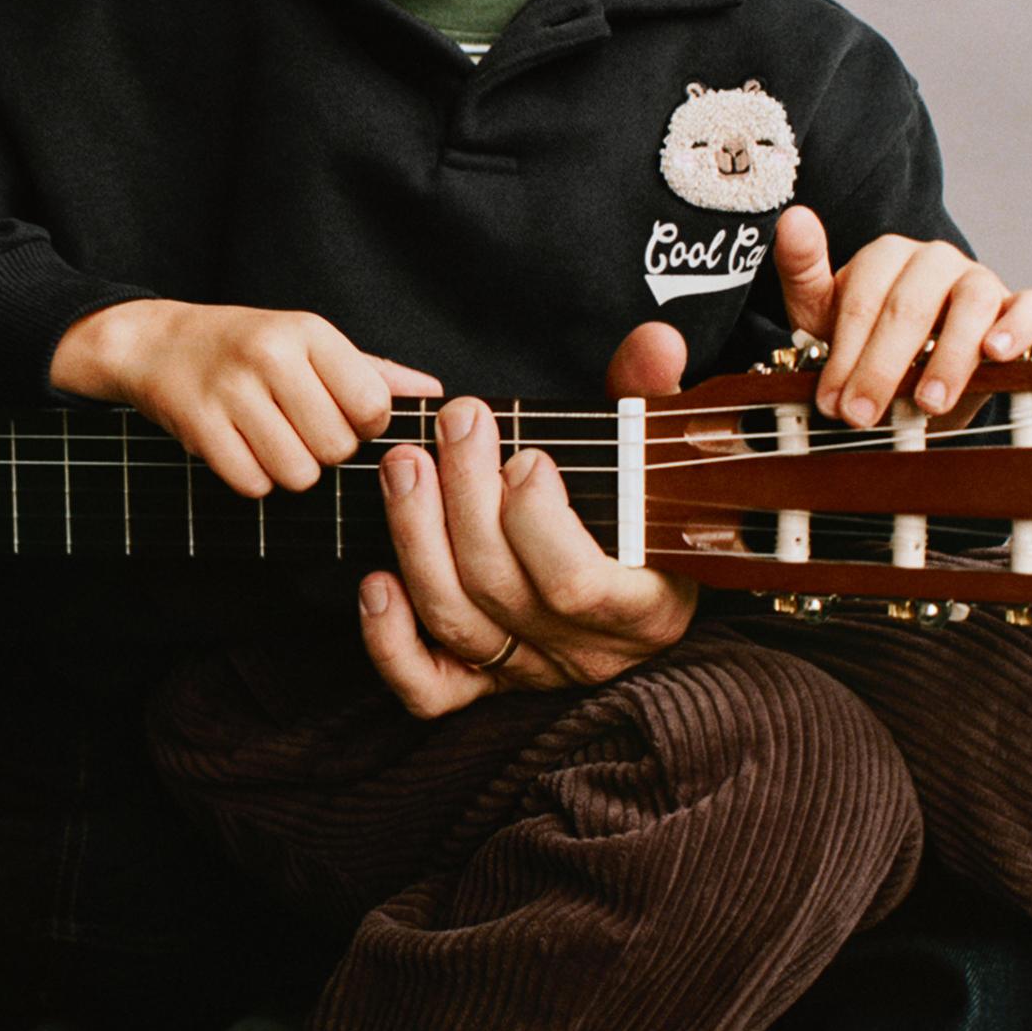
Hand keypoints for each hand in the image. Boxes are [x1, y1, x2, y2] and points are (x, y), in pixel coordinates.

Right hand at [52, 298, 440, 498]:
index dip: (363, 426)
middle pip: (336, 448)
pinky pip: (252, 483)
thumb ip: (372, 372)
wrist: (157, 343)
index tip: (340, 416)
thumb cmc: (247, 347)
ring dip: (289, 471)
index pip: (371, 406)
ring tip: (270, 441)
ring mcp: (232, 390)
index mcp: (310, 332)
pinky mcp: (200, 424)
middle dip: (324, 452)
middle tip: (298, 430)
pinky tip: (241, 449)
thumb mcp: (310, 343)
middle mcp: (272, 355)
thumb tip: (435, 394)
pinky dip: (252, 479)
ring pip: (297, 473)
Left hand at [358, 326, 696, 717]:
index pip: (577, 585)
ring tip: (402, 466)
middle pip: (500, 588)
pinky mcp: (480, 687)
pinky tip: (374, 579)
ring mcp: (526, 671)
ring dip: (417, 538)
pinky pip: (426, 688)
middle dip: (464, 499)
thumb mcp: (657, 451)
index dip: (538, 523)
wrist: (631, 583)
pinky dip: (390, 641)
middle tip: (452, 427)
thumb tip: (655, 341)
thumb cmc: (641, 510)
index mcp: (645, 606)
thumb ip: (653, 394)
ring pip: (456, 621)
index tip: (526, 456)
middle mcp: (583, 651)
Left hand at [773, 206, 1031, 425]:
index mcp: (886, 256)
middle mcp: (934, 261)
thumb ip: (802, 267)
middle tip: (864, 415)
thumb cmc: (864, 337)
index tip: (832, 402)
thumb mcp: (821, 311)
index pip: (863, 300)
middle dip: (883, 367)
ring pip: (971, 304)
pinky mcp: (1017, 305)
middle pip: (910, 306)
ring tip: (929, 401)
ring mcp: (978, 280)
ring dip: (950, 356)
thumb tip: (793, 217)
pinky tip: (997, 354)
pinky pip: (1031, 306)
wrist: (915, 369)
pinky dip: (1019, 326)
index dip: (846, 354)